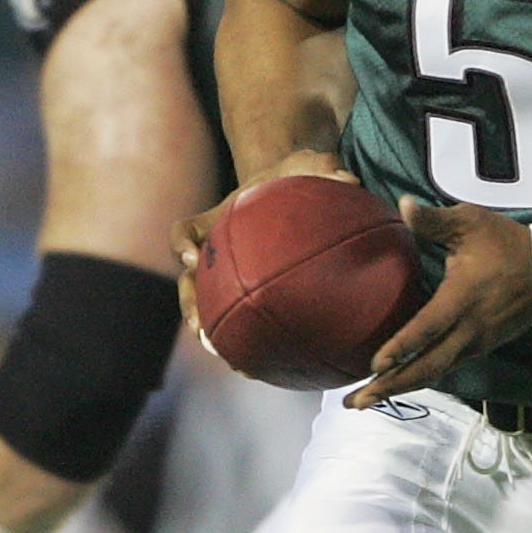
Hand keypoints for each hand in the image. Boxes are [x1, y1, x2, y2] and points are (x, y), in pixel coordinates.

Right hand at [171, 153, 359, 339]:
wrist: (294, 194)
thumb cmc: (297, 179)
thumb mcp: (310, 165)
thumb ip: (325, 167)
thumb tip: (349, 181)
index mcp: (217, 221)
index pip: (185, 230)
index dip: (181, 243)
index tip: (190, 255)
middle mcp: (214, 252)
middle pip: (188, 281)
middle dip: (191, 305)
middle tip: (200, 325)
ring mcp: (226, 277)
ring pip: (208, 310)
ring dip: (213, 335)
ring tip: (228, 357)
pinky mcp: (248, 294)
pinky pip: (243, 321)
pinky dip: (249, 344)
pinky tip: (265, 367)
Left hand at [345, 198, 531, 406]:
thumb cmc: (507, 244)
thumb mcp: (471, 223)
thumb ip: (434, 219)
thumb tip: (403, 204)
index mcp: (461, 298)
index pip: (427, 329)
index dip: (401, 347)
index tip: (374, 365)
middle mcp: (468, 329)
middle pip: (427, 367)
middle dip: (390, 387)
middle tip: (356, 401)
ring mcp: (476, 343)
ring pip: (435, 373)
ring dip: (400, 388)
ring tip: (367, 400)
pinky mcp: (481, 348)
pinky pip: (445, 368)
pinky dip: (420, 378)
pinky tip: (398, 383)